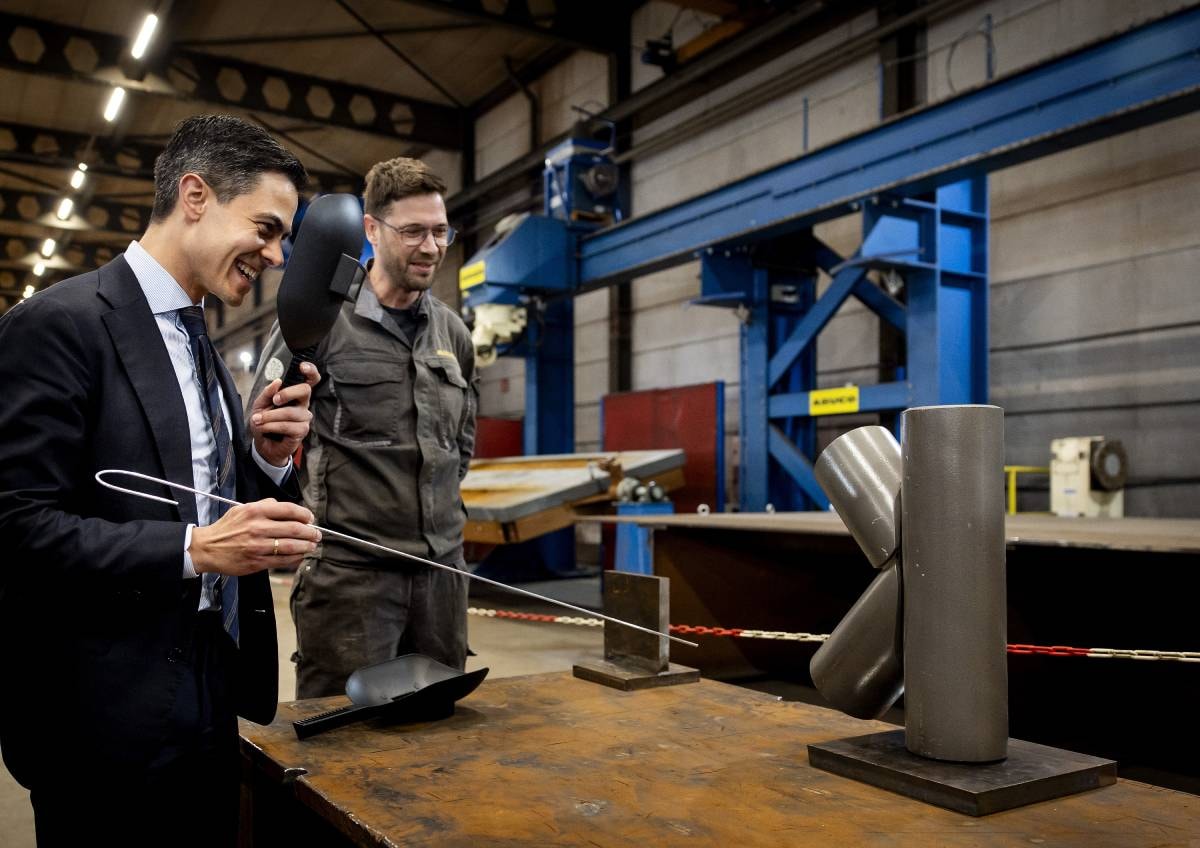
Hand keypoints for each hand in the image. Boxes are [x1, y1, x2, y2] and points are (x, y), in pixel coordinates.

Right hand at [188, 498, 320, 574]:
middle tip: (317, 534)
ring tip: (313, 545)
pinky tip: (301, 555)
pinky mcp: (256, 562)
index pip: (288, 509)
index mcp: (255, 511)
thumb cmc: (226, 528)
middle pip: (293, 528)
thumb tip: (283, 506)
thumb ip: (263, 505)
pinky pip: (281, 561)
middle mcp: (257, 528)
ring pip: (290, 546)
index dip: (304, 514)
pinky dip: (295, 558)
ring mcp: (257, 546)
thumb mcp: (242, 509)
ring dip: (306, 546)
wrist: (206, 548)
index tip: (310, 518)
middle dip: (310, 532)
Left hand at [251, 362, 320, 466]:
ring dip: (270, 416)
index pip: (311, 380)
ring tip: (257, 420)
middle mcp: (303, 404)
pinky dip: (272, 426)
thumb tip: (277, 381)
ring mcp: (304, 418)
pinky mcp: (302, 431)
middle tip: (274, 400)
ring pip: (290, 412)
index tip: (302, 366)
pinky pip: (287, 426)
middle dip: (288, 393)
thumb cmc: (264, 422)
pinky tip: (264, 428)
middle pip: (305, 390)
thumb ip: (267, 393)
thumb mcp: (260, 405)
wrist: (263, 445)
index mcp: (295, 395)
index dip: (310, 371)